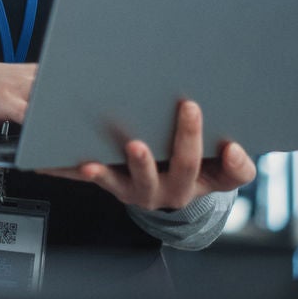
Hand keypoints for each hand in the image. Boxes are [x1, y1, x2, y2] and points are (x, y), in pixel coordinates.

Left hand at [42, 99, 254, 211]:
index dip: (235, 162)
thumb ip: (232, 159)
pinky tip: (62, 162)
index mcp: (206, 181)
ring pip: (132, 183)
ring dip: (125, 168)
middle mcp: (175, 191)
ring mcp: (141, 190)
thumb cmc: (192, 164)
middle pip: (184, 169)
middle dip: (187, 138)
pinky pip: (97, 177)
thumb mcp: (218, 165)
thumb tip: (233, 148)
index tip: (233, 144)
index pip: (230, 175)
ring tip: (118, 153)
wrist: (161, 189)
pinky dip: (77, 170)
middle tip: (189, 108)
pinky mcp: (116, 184)